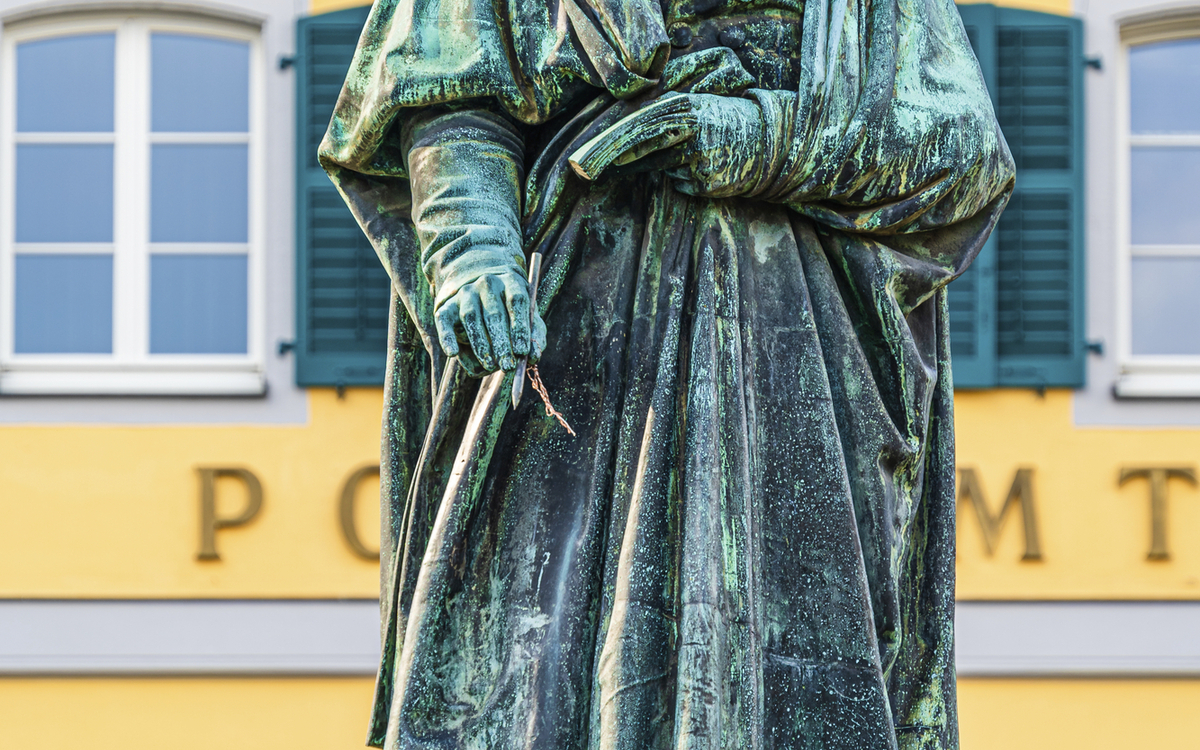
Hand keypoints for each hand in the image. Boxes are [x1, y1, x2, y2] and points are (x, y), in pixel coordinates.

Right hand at [434, 269, 546, 375]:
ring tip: (491, 366)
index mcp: (510, 282)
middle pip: (494, 314)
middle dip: (501, 343)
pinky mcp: (446, 306)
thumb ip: (534, 336)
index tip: (522, 352)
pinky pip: (444, 323)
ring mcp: (465, 293)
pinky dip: (447, 338)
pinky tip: (453, 353)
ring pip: (471, 319)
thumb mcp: (527, 316)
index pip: (516, 301)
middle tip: (508, 366)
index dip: (520, 327)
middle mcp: (487, 284)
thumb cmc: (510, 309)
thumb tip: (533, 358)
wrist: (477, 285)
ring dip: (481, 345)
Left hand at [571, 92, 766, 198]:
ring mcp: (700, 161)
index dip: (618, 144)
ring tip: (698, 154)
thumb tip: (629, 121)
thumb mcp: (700, 105)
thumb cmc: (727, 119)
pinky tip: (706, 168)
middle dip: (625, 162)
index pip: (643, 128)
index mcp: (688, 110)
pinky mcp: (706, 184)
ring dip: (671, 165)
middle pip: (647, 152)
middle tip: (605, 168)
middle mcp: (692, 135)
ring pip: (666, 169)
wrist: (767, 142)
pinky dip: (686, 178)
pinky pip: (681, 184)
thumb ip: (669, 110)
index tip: (598, 155)